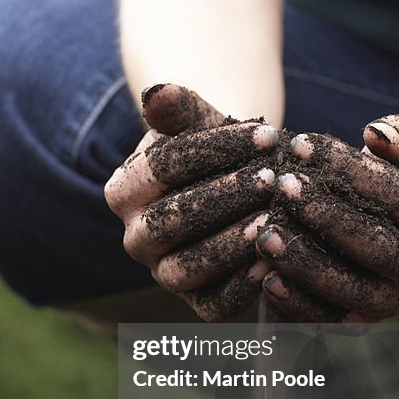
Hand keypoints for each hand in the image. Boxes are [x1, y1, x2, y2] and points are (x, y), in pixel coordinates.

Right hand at [104, 84, 277, 319]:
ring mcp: (163, 273)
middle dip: (224, 198)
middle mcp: (135, 238)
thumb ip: (177, 106)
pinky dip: (243, 287)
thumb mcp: (199, 120)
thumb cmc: (218, 146)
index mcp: (123, 191)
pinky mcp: (198, 303)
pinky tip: (275, 260)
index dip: (214, 150)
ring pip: (187, 267)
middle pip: (170, 221)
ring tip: (272, 219)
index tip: (266, 135)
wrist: (240, 180)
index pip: (163, 168)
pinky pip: (214, 305)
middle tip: (271, 179)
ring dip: (231, 244)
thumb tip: (157, 93)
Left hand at [256, 113, 398, 321]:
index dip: (349, 169)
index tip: (301, 145)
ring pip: (354, 292)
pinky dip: (297, 303)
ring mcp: (395, 301)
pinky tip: (265, 277)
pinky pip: (329, 321)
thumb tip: (378, 136)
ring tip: (265, 234)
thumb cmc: (398, 170)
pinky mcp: (359, 322)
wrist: (393, 220)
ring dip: (307, 265)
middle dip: (326, 217)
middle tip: (282, 188)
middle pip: (379, 248)